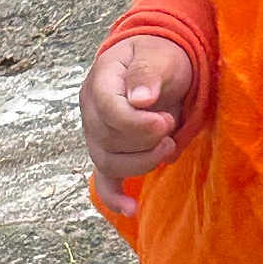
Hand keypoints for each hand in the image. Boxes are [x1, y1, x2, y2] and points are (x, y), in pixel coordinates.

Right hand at [80, 35, 194, 216]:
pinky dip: (115, 196)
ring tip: (168, 147)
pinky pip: (104, 180)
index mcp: (101, 80)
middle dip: (146, 141)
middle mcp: (91, 110)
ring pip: (109, 163)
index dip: (138, 124)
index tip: (166, 122)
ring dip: (143, 162)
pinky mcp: (109, 151)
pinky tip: (131, 208)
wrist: (158, 63)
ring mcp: (96, 134)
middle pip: (109, 141)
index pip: (108, 111)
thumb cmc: (161, 56)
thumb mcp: (160, 55)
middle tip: (171, 125)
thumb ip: (149, 73)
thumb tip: (141, 99)